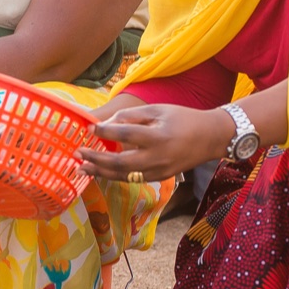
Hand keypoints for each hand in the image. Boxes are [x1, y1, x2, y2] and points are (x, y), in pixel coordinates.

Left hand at [78, 103, 231, 182]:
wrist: (210, 138)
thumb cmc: (183, 118)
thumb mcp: (158, 110)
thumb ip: (132, 116)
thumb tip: (107, 123)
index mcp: (157, 137)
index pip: (125, 134)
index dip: (105, 131)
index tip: (90, 128)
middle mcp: (157, 158)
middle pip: (119, 162)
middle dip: (96, 158)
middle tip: (78, 153)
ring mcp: (158, 171)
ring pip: (123, 175)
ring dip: (100, 172)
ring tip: (82, 167)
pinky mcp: (159, 178)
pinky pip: (132, 178)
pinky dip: (114, 175)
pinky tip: (100, 171)